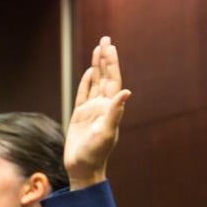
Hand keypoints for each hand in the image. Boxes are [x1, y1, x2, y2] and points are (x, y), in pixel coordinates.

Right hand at [66, 37, 131, 188]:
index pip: (113, 80)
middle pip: (105, 76)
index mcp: (110, 108)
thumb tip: (126, 92)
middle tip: (105, 38)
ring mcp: (91, 110)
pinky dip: (86, 81)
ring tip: (98, 48)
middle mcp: (103, 106)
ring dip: (97, 66)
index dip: (112, 63)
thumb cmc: (96, 153)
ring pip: (95, 82)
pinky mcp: (80, 115)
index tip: (110, 47)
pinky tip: (88, 72)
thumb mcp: (107, 132)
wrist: (83, 168)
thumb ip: (115, 112)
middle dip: (105, 57)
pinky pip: (83, 94)